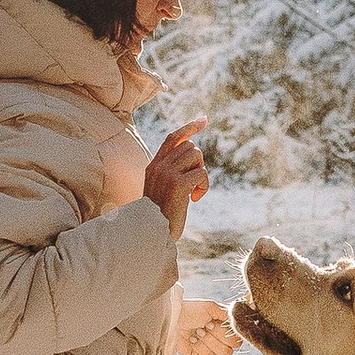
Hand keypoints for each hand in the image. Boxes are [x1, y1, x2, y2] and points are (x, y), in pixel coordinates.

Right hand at [142, 116, 207, 237]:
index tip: (203, 119)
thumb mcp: (161, 190)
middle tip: (194, 183)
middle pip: (190, 147)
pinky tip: (196, 198)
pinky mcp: (177, 184)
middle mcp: (159, 166)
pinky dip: (204, 186)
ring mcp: (167, 174)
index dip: (189, 127)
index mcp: (154, 166)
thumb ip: (171, 173)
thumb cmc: (159, 217)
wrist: (150, 235)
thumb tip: (192, 155)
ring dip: (201, 173)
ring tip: (194, 191)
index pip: (173, 138)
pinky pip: (202, 173)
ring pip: (197, 156)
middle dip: (198, 163)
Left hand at [172, 294, 240, 354]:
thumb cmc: (192, 310)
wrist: (172, 318)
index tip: (216, 322)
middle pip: (231, 349)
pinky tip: (192, 339)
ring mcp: (210, 349)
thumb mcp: (212, 307)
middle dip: (217, 336)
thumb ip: (228, 315)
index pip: (238, 339)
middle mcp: (219, 339)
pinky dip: (200, 348)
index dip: (228, 333)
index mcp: (224, 327)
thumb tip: (239, 321)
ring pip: (221, 354)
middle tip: (205, 326)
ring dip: (208, 342)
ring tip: (197, 332)